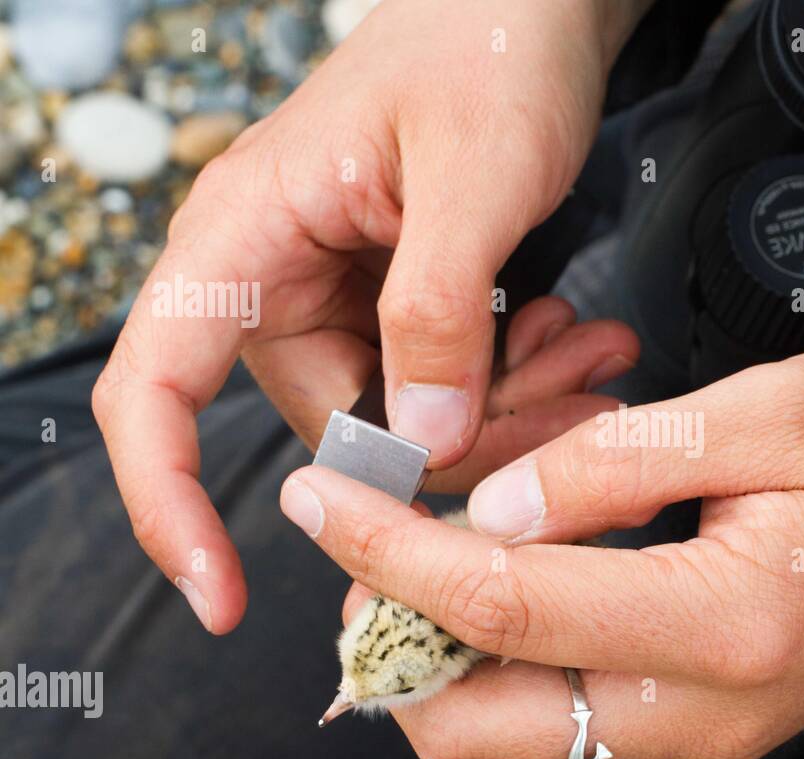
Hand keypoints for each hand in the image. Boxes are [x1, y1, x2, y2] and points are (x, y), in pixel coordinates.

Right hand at [93, 0, 650, 632]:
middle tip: (572, 411)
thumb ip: (439, 312)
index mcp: (245, 235)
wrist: (530, 2)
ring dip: (507, 406)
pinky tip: (574, 338)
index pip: (153, 390)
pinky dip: (514, 374)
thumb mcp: (473, 177)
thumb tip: (420, 443)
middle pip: (336, 426)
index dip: (166, 501)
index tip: (218, 594)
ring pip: (410, 415)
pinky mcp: (397, 295)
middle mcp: (276, 273)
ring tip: (591, 355)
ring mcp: (339, 289)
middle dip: (458, 444)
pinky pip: (446, 378)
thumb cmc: (485, 44)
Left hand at [280, 351, 803, 758]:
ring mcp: (695, 738)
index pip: (497, 603)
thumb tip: (495, 504)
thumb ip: (617, 460)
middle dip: (392, 639)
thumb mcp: (769, 410)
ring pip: (501, 744)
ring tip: (437, 554)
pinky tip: (506, 588)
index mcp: (719, 620)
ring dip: (437, 660)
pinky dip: (498, 671)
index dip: (388, 547)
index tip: (323, 495)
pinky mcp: (696, 732)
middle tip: (382, 538)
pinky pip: (554, 733)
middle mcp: (698, 711)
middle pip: (469, 728)